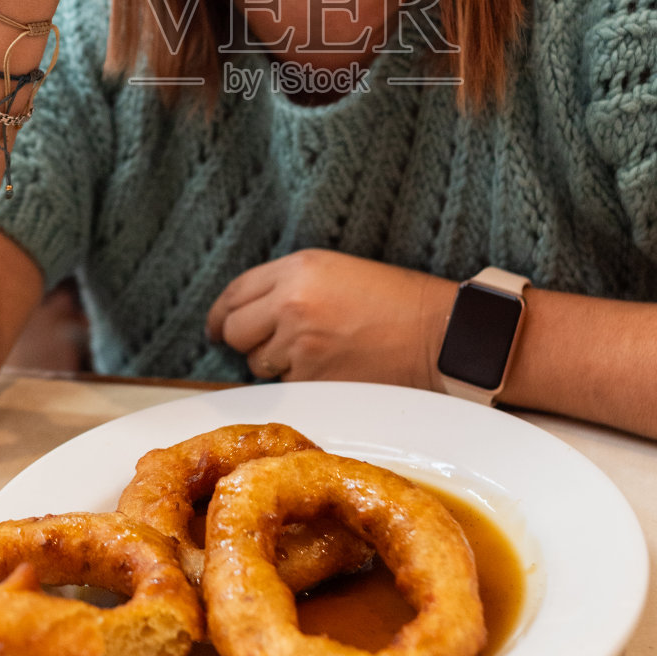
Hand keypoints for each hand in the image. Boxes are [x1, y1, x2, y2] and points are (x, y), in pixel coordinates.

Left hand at [205, 249, 456, 390]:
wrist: (439, 335)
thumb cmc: (397, 301)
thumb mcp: (337, 270)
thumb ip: (289, 284)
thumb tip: (250, 311)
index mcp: (297, 268)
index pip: (235, 292)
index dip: (221, 314)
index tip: (217, 326)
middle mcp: (291, 303)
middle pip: (234, 330)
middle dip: (244, 340)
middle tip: (265, 345)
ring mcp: (300, 345)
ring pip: (257, 364)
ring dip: (275, 365)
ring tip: (316, 354)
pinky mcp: (314, 380)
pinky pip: (286, 386)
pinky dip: (300, 384)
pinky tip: (330, 370)